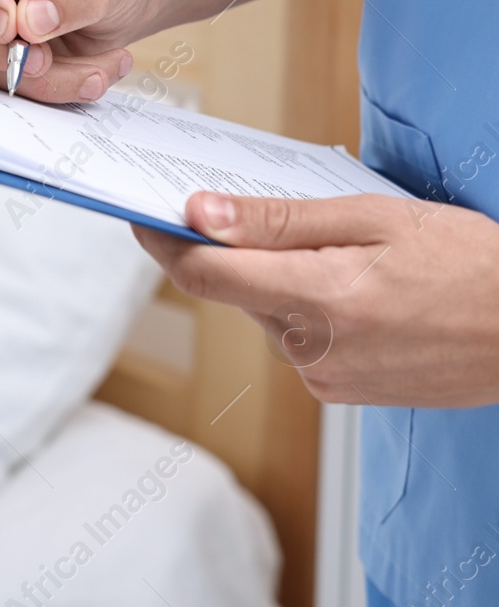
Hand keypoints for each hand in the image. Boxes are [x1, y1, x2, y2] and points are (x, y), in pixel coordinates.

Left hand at [133, 191, 498, 407]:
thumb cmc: (470, 263)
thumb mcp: (375, 218)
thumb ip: (278, 221)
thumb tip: (200, 213)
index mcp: (318, 298)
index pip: (204, 273)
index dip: (163, 242)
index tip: (140, 215)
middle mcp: (312, 349)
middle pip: (236, 290)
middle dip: (241, 252)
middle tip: (275, 215)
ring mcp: (324, 378)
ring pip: (267, 314)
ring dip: (282, 281)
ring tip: (350, 258)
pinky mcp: (338, 393)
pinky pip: (297, 339)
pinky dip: (309, 309)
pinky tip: (360, 293)